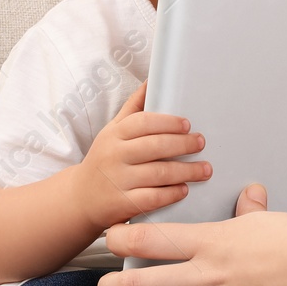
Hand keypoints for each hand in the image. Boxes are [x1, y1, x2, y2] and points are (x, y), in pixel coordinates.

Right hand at [71, 81, 208, 233]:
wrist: (81, 199)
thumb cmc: (104, 159)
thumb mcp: (112, 132)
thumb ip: (133, 108)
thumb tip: (152, 80)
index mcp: (114, 135)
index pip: (143, 123)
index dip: (168, 122)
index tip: (187, 124)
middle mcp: (114, 156)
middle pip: (154, 146)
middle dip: (183, 144)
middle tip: (201, 143)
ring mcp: (118, 181)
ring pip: (158, 173)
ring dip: (186, 171)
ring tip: (205, 169)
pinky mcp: (122, 204)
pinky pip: (152, 198)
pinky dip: (172, 193)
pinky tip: (185, 189)